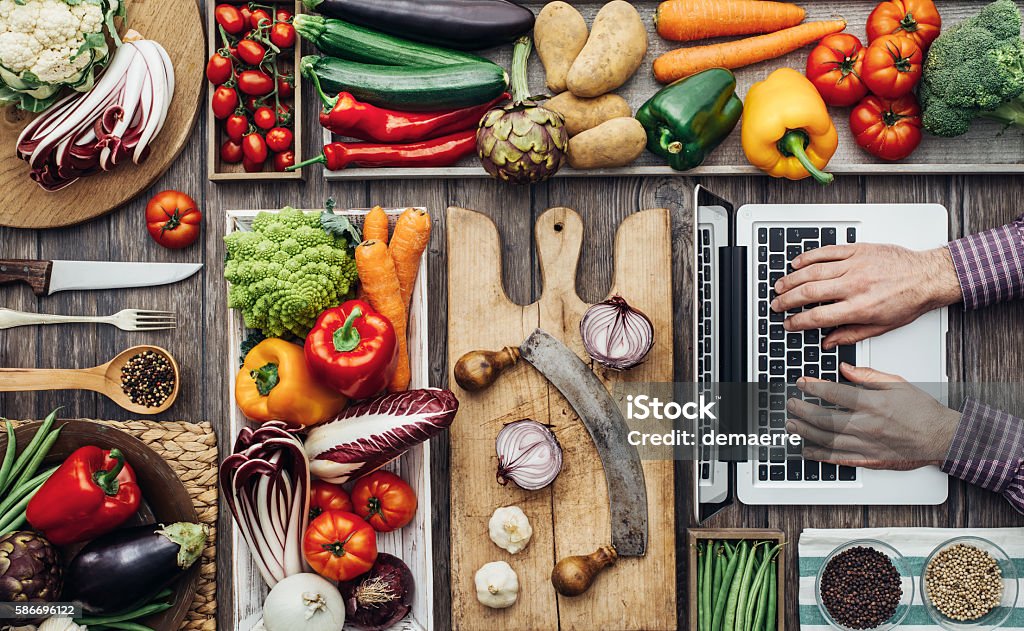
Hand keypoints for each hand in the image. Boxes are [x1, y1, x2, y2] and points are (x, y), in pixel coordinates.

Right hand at [771, 243, 961, 348]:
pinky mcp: (858, 250)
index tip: (788, 323)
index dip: (797, 322)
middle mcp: (855, 285)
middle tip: (776, 304)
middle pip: (809, 292)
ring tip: (780, 286)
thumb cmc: (908, 301)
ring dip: (792, 279)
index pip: (818, 317)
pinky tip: (797, 263)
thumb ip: (851, 335)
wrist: (928, 277)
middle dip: (787, 300)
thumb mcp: (881, 327)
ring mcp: (855, 265)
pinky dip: (808, 256)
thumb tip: (828, 342)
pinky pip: (827, 252)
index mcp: (860, 308)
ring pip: (813, 271)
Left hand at [786, 364, 960, 469]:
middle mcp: (868, 426)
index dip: (813, 387)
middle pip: (825, 419)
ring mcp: (867, 445)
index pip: (835, 393)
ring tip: (791, 425)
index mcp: (874, 404)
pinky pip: (838, 459)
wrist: (942, 438)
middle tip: (790, 404)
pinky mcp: (869, 459)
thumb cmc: (922, 411)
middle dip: (802, 411)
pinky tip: (807, 450)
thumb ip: (868, 375)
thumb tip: (844, 368)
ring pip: (827, 440)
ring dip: (805, 433)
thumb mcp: (897, 383)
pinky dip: (819, 455)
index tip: (801, 382)